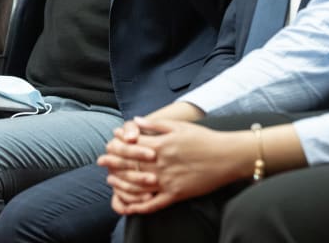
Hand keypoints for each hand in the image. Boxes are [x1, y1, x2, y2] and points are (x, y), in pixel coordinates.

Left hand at [102, 118, 249, 215]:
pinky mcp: (177, 194)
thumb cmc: (204, 138)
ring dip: (121, 183)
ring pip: (138, 185)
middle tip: (101, 163)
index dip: (116, 146)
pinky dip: (140, 206)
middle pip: (130, 165)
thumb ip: (155, 124)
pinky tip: (130, 206)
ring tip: (111, 181)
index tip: (106, 146)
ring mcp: (169, 180)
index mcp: (162, 145)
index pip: (131, 146)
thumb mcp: (179, 126)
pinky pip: (154, 203)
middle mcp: (162, 163)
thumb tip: (135, 121)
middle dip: (113, 164)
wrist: (227, 156)